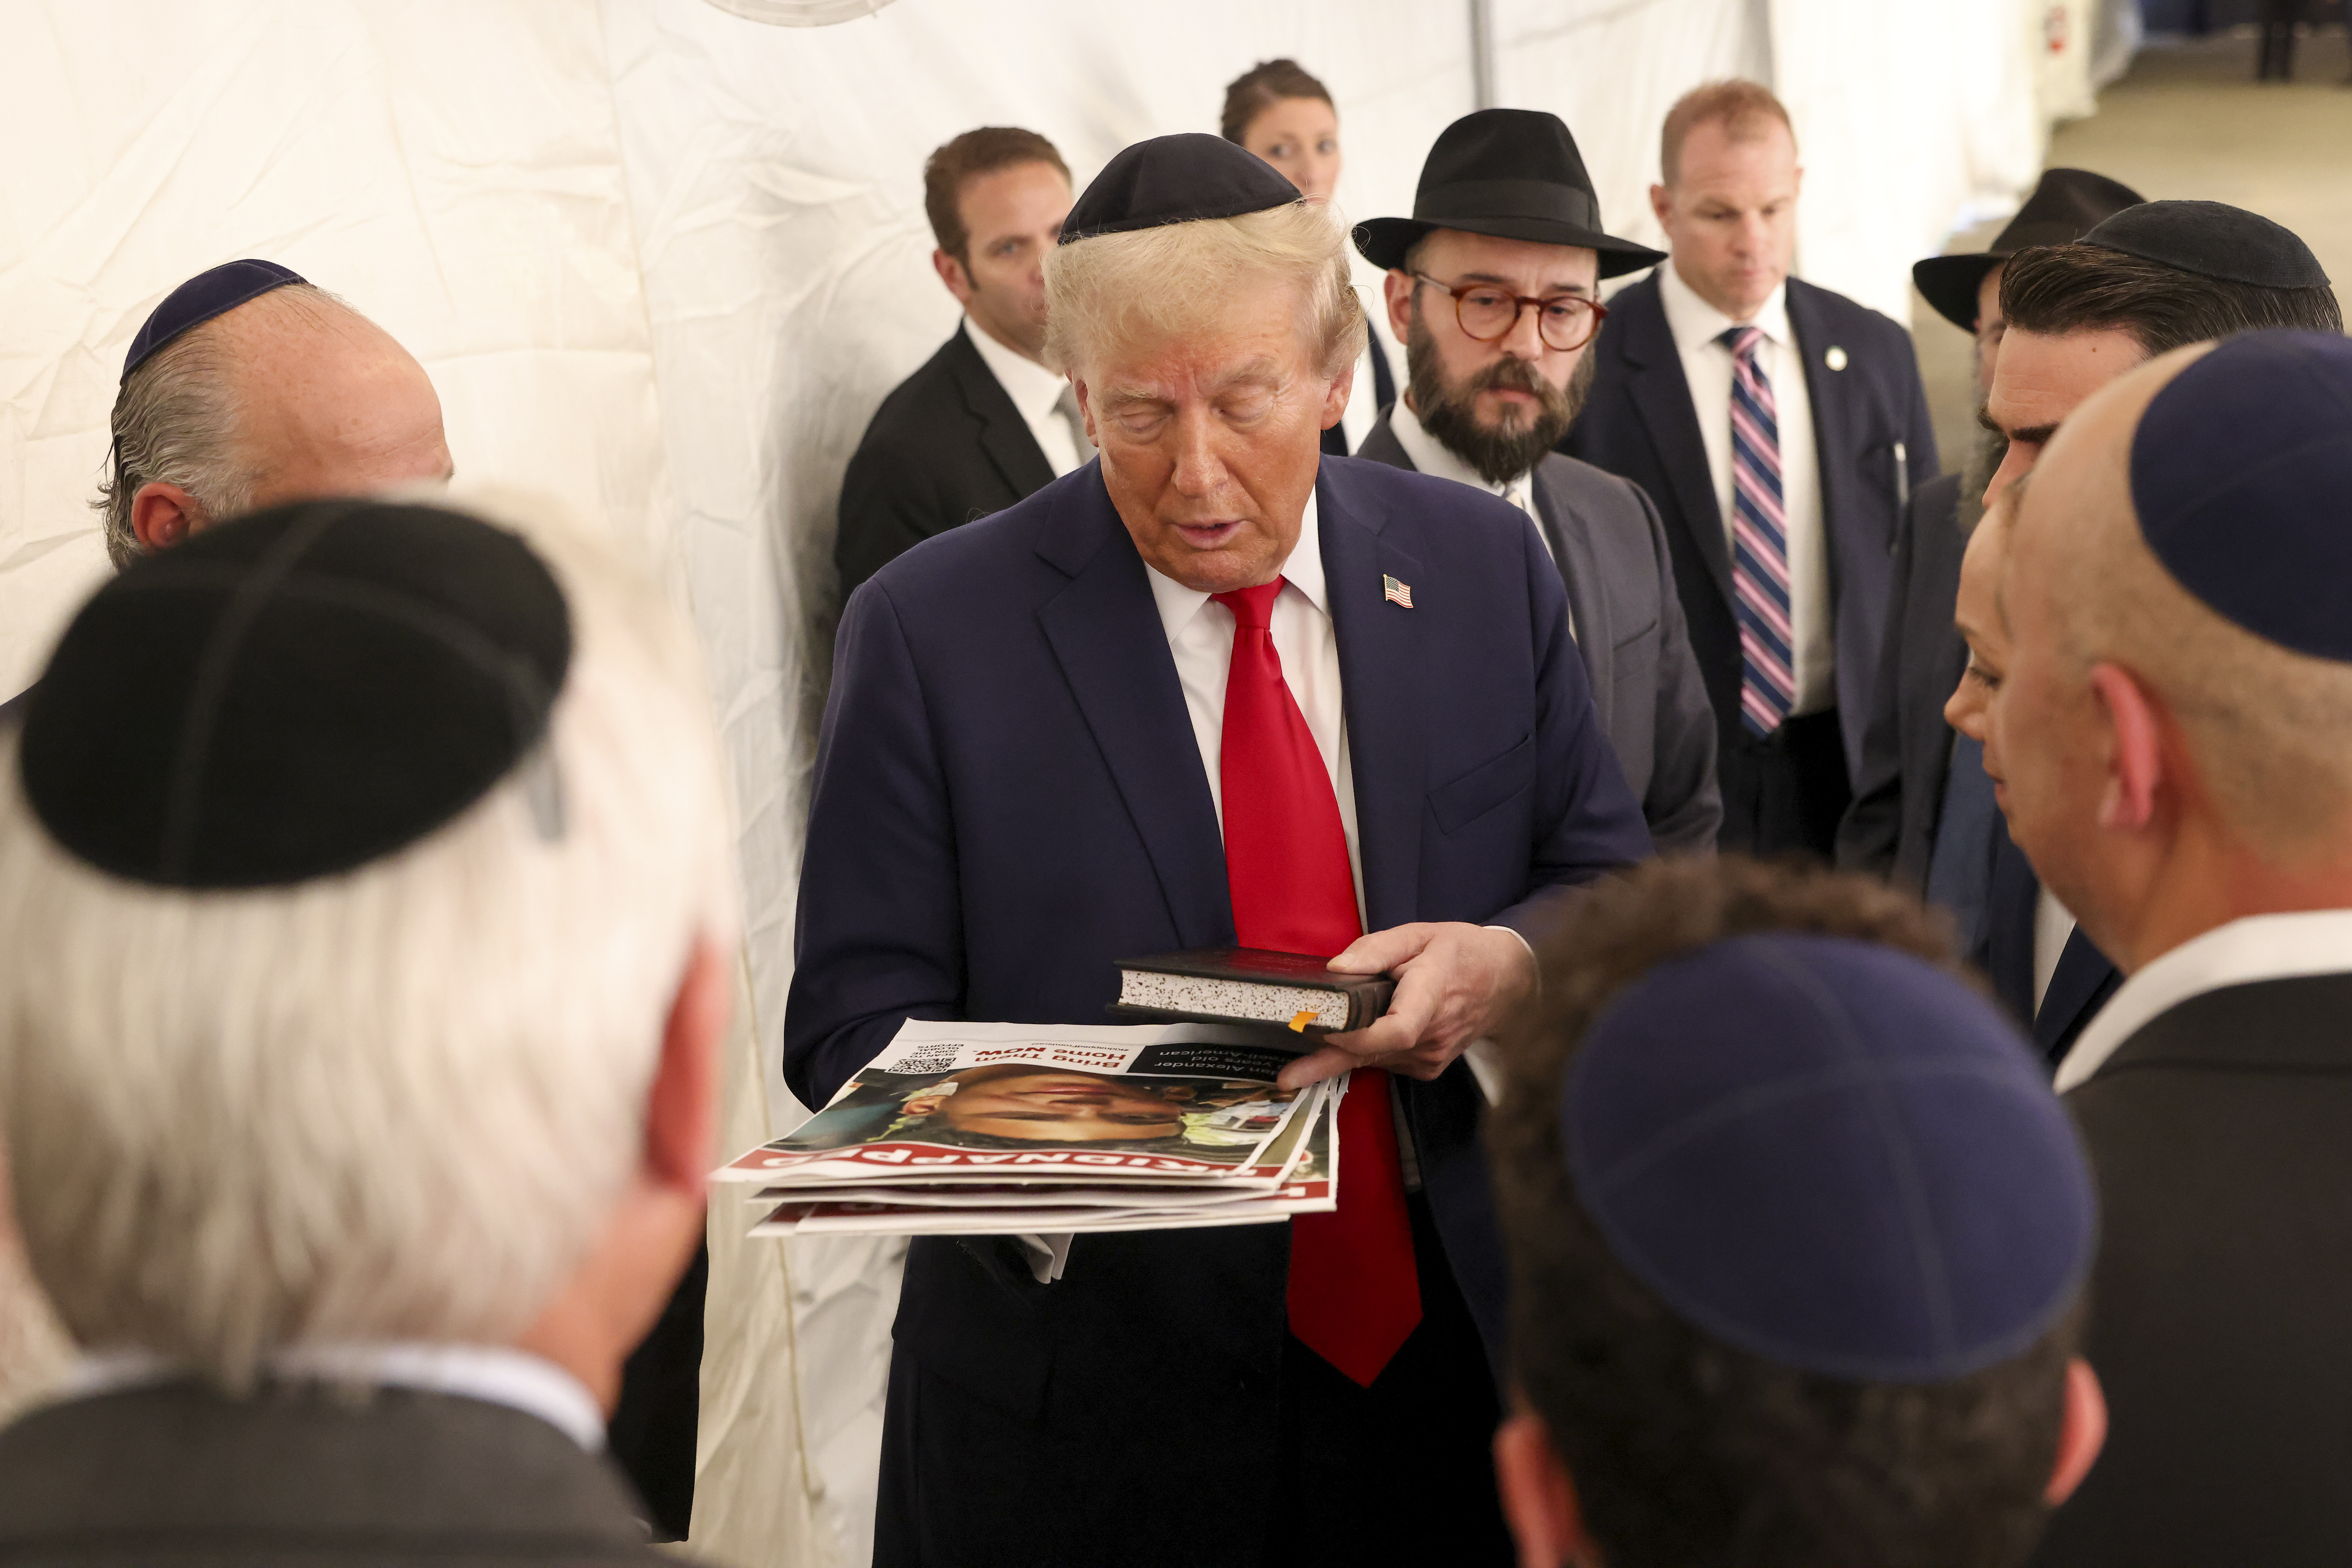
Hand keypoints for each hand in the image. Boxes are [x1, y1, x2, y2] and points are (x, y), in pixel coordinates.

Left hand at [1276, 922, 1536, 1091]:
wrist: (1506, 983)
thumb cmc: (1461, 952)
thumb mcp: (1420, 934)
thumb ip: (1376, 949)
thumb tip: (1336, 968)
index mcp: (1431, 996)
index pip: (1396, 1030)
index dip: (1357, 1036)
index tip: (1323, 1033)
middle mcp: (1432, 1035)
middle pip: (1373, 1053)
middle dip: (1326, 1062)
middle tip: (1287, 1078)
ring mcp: (1431, 1057)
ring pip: (1375, 1059)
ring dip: (1340, 1056)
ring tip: (1301, 1062)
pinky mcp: (1427, 1067)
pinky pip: (1386, 1061)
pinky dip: (1364, 1052)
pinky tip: (1353, 1039)